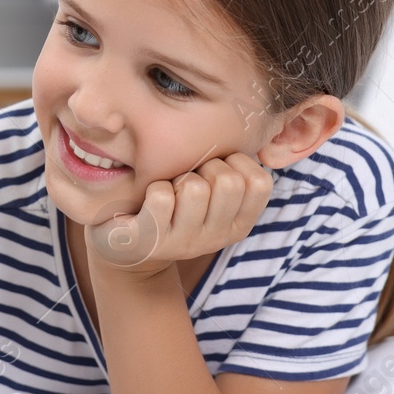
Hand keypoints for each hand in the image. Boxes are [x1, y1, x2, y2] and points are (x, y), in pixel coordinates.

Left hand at [84, 153, 271, 282]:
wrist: (128, 247)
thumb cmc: (176, 204)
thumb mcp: (212, 194)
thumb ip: (236, 170)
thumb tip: (266, 146)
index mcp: (237, 225)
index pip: (260, 182)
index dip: (237, 161)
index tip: (217, 165)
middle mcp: (216, 238)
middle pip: (228, 181)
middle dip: (205, 165)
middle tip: (188, 176)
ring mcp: (183, 243)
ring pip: (194, 187)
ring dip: (177, 177)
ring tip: (169, 188)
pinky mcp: (150, 241)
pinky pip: (161, 196)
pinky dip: (152, 187)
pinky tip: (148, 198)